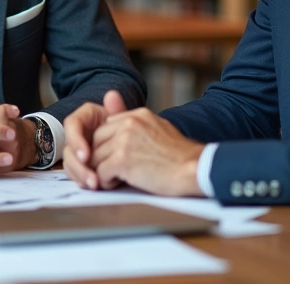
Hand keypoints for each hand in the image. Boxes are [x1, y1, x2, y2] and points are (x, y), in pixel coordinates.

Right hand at [63, 90, 127, 188]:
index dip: (76, 141)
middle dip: (79, 166)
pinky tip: (95, 186)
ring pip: (70, 164)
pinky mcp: (80, 164)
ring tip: (95, 185)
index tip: (86, 155)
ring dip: (80, 176)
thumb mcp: (120, 118)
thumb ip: (116, 108)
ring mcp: (76, 151)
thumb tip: (112, 94)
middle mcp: (76, 134)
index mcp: (82, 118)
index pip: (71, 126)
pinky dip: (84, 180)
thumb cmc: (123, 126)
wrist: (130, 141)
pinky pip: (76, 174)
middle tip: (92, 178)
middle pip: (68, 150)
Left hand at [89, 107, 203, 196]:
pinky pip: (100, 172)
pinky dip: (105, 181)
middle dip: (99, 156)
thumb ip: (137, 123)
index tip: (114, 156)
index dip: (107, 144)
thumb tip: (115, 105)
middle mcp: (129, 123)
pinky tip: (117, 184)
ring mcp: (124, 141)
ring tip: (115, 178)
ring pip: (94, 156)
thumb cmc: (179, 155)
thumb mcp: (158, 128)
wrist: (194, 169)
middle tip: (110, 169)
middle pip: (95, 139)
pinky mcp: (122, 160)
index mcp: (138, 115)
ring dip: (101, 170)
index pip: (106, 126)